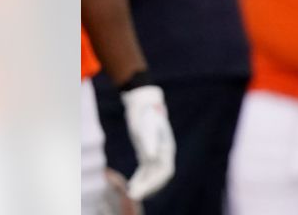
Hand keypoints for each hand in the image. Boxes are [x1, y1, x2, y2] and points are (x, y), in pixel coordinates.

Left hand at [120, 84, 175, 199]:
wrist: (144, 102)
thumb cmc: (145, 113)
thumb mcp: (145, 127)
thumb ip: (149, 142)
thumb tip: (150, 158)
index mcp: (166, 148)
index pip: (164, 172)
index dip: (154, 184)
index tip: (141, 191)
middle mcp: (163, 152)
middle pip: (159, 176)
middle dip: (148, 188)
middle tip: (133, 196)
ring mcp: (156, 152)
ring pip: (152, 175)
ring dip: (143, 185)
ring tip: (131, 194)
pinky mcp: (147, 151)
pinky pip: (146, 170)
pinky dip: (140, 179)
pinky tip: (131, 185)